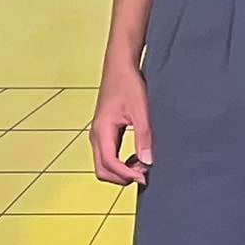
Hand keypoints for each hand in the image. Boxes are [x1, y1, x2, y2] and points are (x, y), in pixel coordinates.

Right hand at [91, 63, 149, 185]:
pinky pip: (108, 155)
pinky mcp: (104, 132)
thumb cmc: (128, 84)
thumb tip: (148, 161)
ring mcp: (98, 135)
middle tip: (144, 174)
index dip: (126, 174)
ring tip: (143, 165)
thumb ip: (144, 136)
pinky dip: (120, 163)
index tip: (144, 177)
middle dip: (122, 177)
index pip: (109, 163)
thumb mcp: (141, 110)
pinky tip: (137, 157)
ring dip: (121, 171)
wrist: (120, 68)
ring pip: (104, 164)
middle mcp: (96, 136)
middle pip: (102, 169)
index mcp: (102, 131)